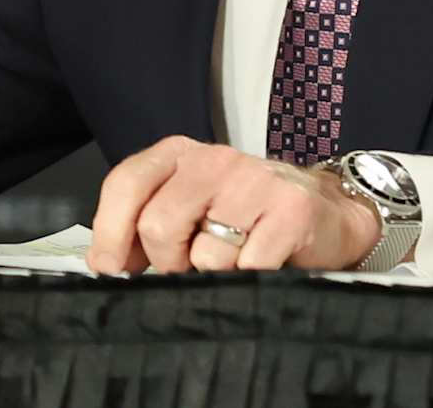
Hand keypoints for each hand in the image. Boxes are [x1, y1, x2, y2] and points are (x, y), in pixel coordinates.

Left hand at [86, 136, 381, 273]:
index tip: (112, 267)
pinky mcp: (291, 210)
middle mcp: (215, 159)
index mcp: (180, 154)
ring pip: (204, 253)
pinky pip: (249, 265)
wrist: (327, 213)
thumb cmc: (248, 216)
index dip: (110, 233)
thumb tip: (104, 262)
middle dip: (168, 262)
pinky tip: (262, 265)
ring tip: (233, 262)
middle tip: (189, 267)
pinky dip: (250, 279)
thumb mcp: (191, 207)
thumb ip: (145, 224)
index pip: (126, 184)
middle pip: (159, 226)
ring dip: (214, 274)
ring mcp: (255, 180)